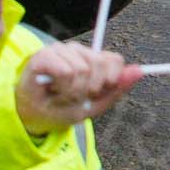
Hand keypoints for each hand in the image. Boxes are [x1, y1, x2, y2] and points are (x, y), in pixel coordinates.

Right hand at [15, 43, 140, 134]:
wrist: (29, 119)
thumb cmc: (59, 109)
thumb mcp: (93, 106)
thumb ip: (116, 89)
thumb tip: (140, 71)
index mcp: (90, 59)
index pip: (114, 60)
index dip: (109, 80)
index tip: (95, 93)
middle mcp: (76, 50)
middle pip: (100, 65)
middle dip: (90, 90)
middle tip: (73, 96)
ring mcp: (59, 51)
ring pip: (83, 69)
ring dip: (73, 92)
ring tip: (60, 94)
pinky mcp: (43, 56)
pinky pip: (66, 71)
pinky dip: (62, 87)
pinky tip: (52, 89)